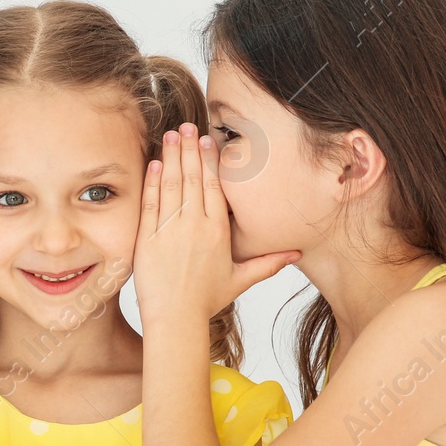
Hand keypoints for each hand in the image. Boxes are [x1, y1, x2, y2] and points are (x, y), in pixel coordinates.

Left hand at [134, 124, 297, 325]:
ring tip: (171, 135)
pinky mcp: (148, 238)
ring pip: (172, 185)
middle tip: (187, 126)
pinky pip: (151, 203)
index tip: (207, 139)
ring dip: (172, 157)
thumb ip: (268, 263)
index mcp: (218, 231)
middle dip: (190, 148)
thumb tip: (296, 255)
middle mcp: (195, 226)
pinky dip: (152, 181)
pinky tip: (155, 163)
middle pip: (193, 178)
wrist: (175, 319)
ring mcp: (169, 230)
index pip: (215, 186)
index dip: (210, 159)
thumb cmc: (206, 301)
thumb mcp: (240, 280)